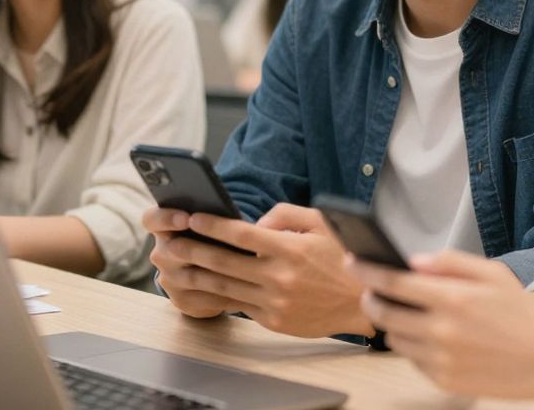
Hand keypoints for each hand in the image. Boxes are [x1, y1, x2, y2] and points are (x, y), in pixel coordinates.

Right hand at [144, 207, 240, 318]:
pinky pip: (206, 298)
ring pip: (193, 277)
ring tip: (246, 270)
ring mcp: (170, 280)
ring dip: (219, 273)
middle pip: (171, 251)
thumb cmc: (212, 240)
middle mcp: (162, 254)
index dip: (166, 218)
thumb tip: (249, 220)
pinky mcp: (182, 301)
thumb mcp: (208, 225)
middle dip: (197, 249)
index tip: (187, 218)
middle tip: (221, 247)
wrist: (207, 275)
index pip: (152, 220)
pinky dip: (227, 293)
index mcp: (163, 228)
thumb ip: (217, 217)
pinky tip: (249, 290)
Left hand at [152, 202, 374, 337]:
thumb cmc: (342, 257)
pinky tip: (201, 287)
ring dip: (197, 275)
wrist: (362, 303)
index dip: (213, 225)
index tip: (192, 217)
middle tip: (171, 242)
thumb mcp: (321, 223)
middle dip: (193, 250)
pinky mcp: (273, 320)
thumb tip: (256, 222)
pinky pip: (238, 305)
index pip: (241, 234)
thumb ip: (285, 214)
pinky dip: (217, 296)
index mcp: (289, 249)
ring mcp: (274, 302)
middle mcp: (279, 277)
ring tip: (177, 265)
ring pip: (225, 287)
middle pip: (224, 262)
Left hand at [348, 250, 533, 401]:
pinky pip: (413, 360)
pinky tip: (425, 336)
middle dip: (371, 298)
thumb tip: (413, 262)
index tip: (351, 261)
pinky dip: (411, 346)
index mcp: (453, 299)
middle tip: (369, 291)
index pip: (393, 283)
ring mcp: (442, 359)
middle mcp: (442, 331)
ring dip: (390, 324)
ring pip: (394, 339)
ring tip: (399, 313)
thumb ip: (450, 262)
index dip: (367, 271)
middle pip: (385, 313)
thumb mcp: (493, 274)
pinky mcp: (444, 381)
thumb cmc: (521, 314)